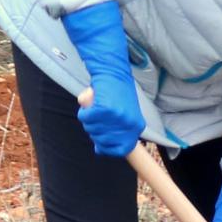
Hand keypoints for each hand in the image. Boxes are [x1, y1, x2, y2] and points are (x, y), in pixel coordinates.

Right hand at [61, 0, 143, 157]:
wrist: (113, 71)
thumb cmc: (116, 92)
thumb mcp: (125, 114)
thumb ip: (117, 131)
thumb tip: (101, 149)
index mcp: (136, 126)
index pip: (121, 150)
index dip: (107, 148)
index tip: (99, 145)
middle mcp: (129, 124)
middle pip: (103, 140)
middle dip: (94, 131)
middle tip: (95, 117)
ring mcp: (118, 118)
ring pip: (92, 129)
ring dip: (88, 120)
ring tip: (94, 107)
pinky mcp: (104, 109)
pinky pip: (87, 118)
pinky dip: (84, 112)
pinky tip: (89, 104)